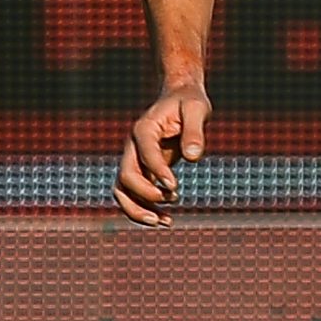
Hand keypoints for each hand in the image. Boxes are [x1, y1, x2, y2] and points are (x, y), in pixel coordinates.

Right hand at [113, 83, 210, 227]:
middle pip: (125, 177)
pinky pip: (135, 196)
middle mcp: (133, 147)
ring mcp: (134, 160)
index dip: (157, 171)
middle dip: (144, 195)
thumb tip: (192, 157)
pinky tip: (167, 220)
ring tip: (165, 222)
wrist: (179, 99)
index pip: (144, 154)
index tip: (175, 186)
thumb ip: (195, 130)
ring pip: (123, 192)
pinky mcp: (143, 172)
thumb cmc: (189, 102)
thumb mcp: (197, 108)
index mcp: (143, 129)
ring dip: (139, 210)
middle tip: (171, 200)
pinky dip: (146, 210)